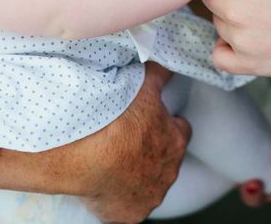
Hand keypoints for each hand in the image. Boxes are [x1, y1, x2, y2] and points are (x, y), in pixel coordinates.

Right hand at [79, 63, 190, 222]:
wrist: (89, 154)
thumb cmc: (118, 119)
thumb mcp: (143, 87)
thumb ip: (158, 75)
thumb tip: (168, 62)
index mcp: (175, 141)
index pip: (181, 130)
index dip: (167, 123)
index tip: (152, 118)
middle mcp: (168, 172)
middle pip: (165, 159)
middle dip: (150, 149)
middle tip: (127, 136)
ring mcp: (149, 196)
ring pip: (147, 183)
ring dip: (133, 172)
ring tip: (110, 156)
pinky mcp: (129, 213)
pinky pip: (125, 204)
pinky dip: (116, 194)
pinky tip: (101, 178)